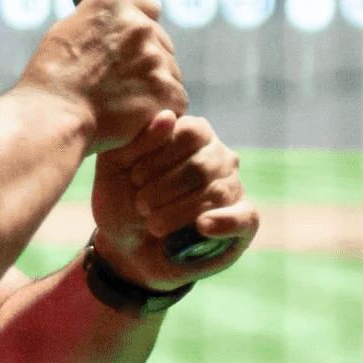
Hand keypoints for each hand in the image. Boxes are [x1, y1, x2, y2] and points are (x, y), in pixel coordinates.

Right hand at [20, 0, 186, 153]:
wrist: (52, 118)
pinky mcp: (168, 91)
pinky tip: (134, 120)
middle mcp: (140, 26)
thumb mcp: (66, 32)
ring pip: (169, 74)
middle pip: (161, 44)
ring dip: (154, 89)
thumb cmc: (50, 81)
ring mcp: (156, 59)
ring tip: (121, 107)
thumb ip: (97, 24)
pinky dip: (160, 112)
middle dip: (146, 63)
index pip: (148, 7)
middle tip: (118, 87)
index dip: (140, 29)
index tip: (131, 47)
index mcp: (114, 6)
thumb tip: (113, 27)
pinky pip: (175, 101)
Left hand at [89, 112, 258, 289]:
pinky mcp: (242, 224)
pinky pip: (246, 217)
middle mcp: (219, 157)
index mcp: (193, 134)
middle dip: (165, 187)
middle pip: (202, 164)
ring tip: (153, 223)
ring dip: (179, 211)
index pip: (190, 132)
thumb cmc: (121, 199)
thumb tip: (168, 116)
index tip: (134, 177)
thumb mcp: (116, 168)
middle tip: (141, 204)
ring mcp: (233, 189)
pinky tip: (201, 226)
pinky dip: (225, 222)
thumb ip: (138, 141)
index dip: (160, 155)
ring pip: (217, 192)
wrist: (125, 246)